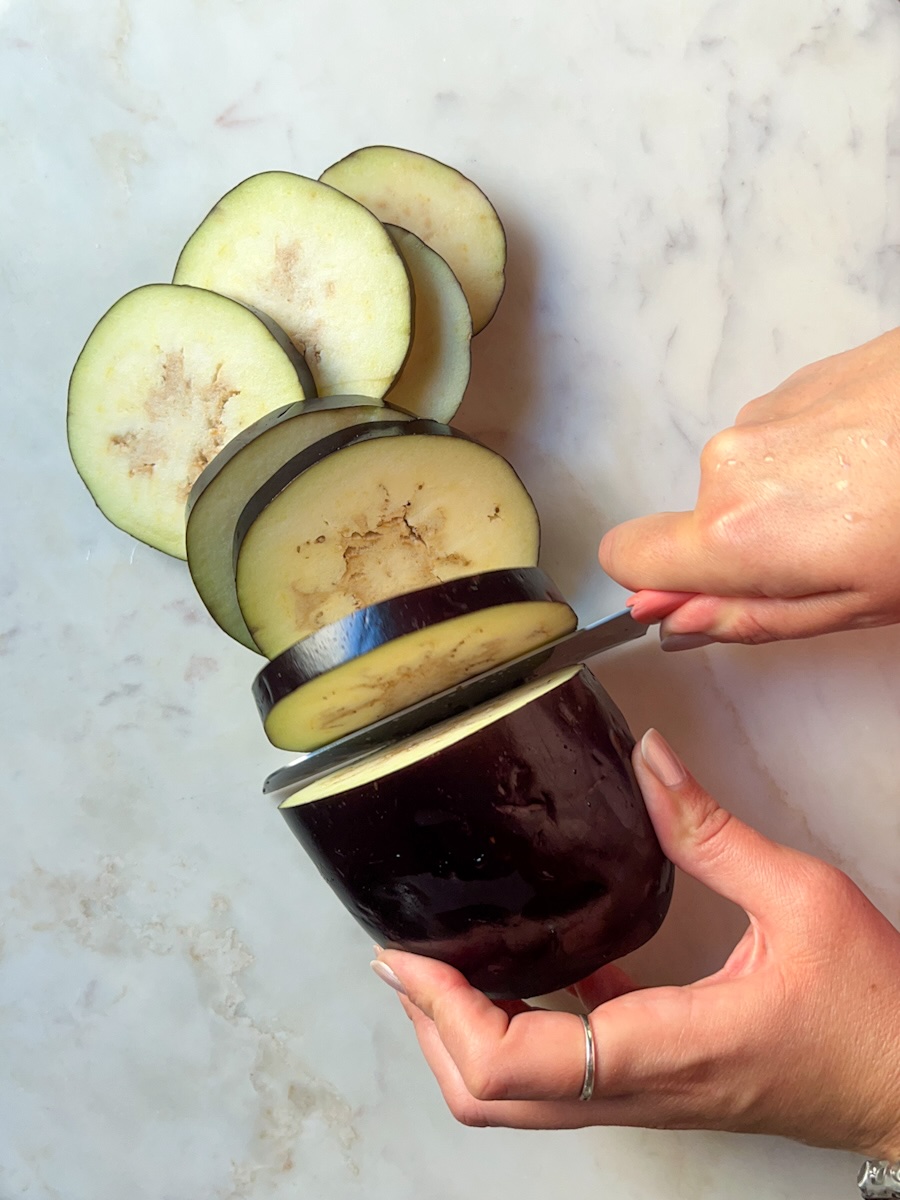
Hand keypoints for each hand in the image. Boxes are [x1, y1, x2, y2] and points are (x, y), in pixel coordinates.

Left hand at [371, 731, 899, 1156]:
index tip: (406, 958)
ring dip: (466, 1034)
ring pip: (520, 1099)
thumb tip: (650, 758)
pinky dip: (525, 1027)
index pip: (515, 1064)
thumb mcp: (801, 897)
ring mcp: (647, 1094)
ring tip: (442, 964)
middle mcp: (641, 1086)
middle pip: (492, 1098)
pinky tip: (534, 967)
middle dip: (431, 1029)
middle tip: (404, 960)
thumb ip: (713, 830)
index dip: (443, 1012)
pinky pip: (566, 1074)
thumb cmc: (874, 1010)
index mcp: (665, 1047)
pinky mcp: (660, 1083)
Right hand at [598, 327, 899, 646]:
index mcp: (735, 534)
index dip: (655, 582)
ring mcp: (767, 412)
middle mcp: (731, 463)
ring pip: (745, 475)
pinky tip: (877, 460)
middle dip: (749, 542)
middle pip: (699, 519)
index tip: (700, 592)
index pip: (625, 557)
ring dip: (790, 496)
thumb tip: (675, 619)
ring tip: (869, 502)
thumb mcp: (850, 605)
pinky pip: (782, 434)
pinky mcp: (803, 377)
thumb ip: (746, 617)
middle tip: (834, 553)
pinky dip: (816, 455)